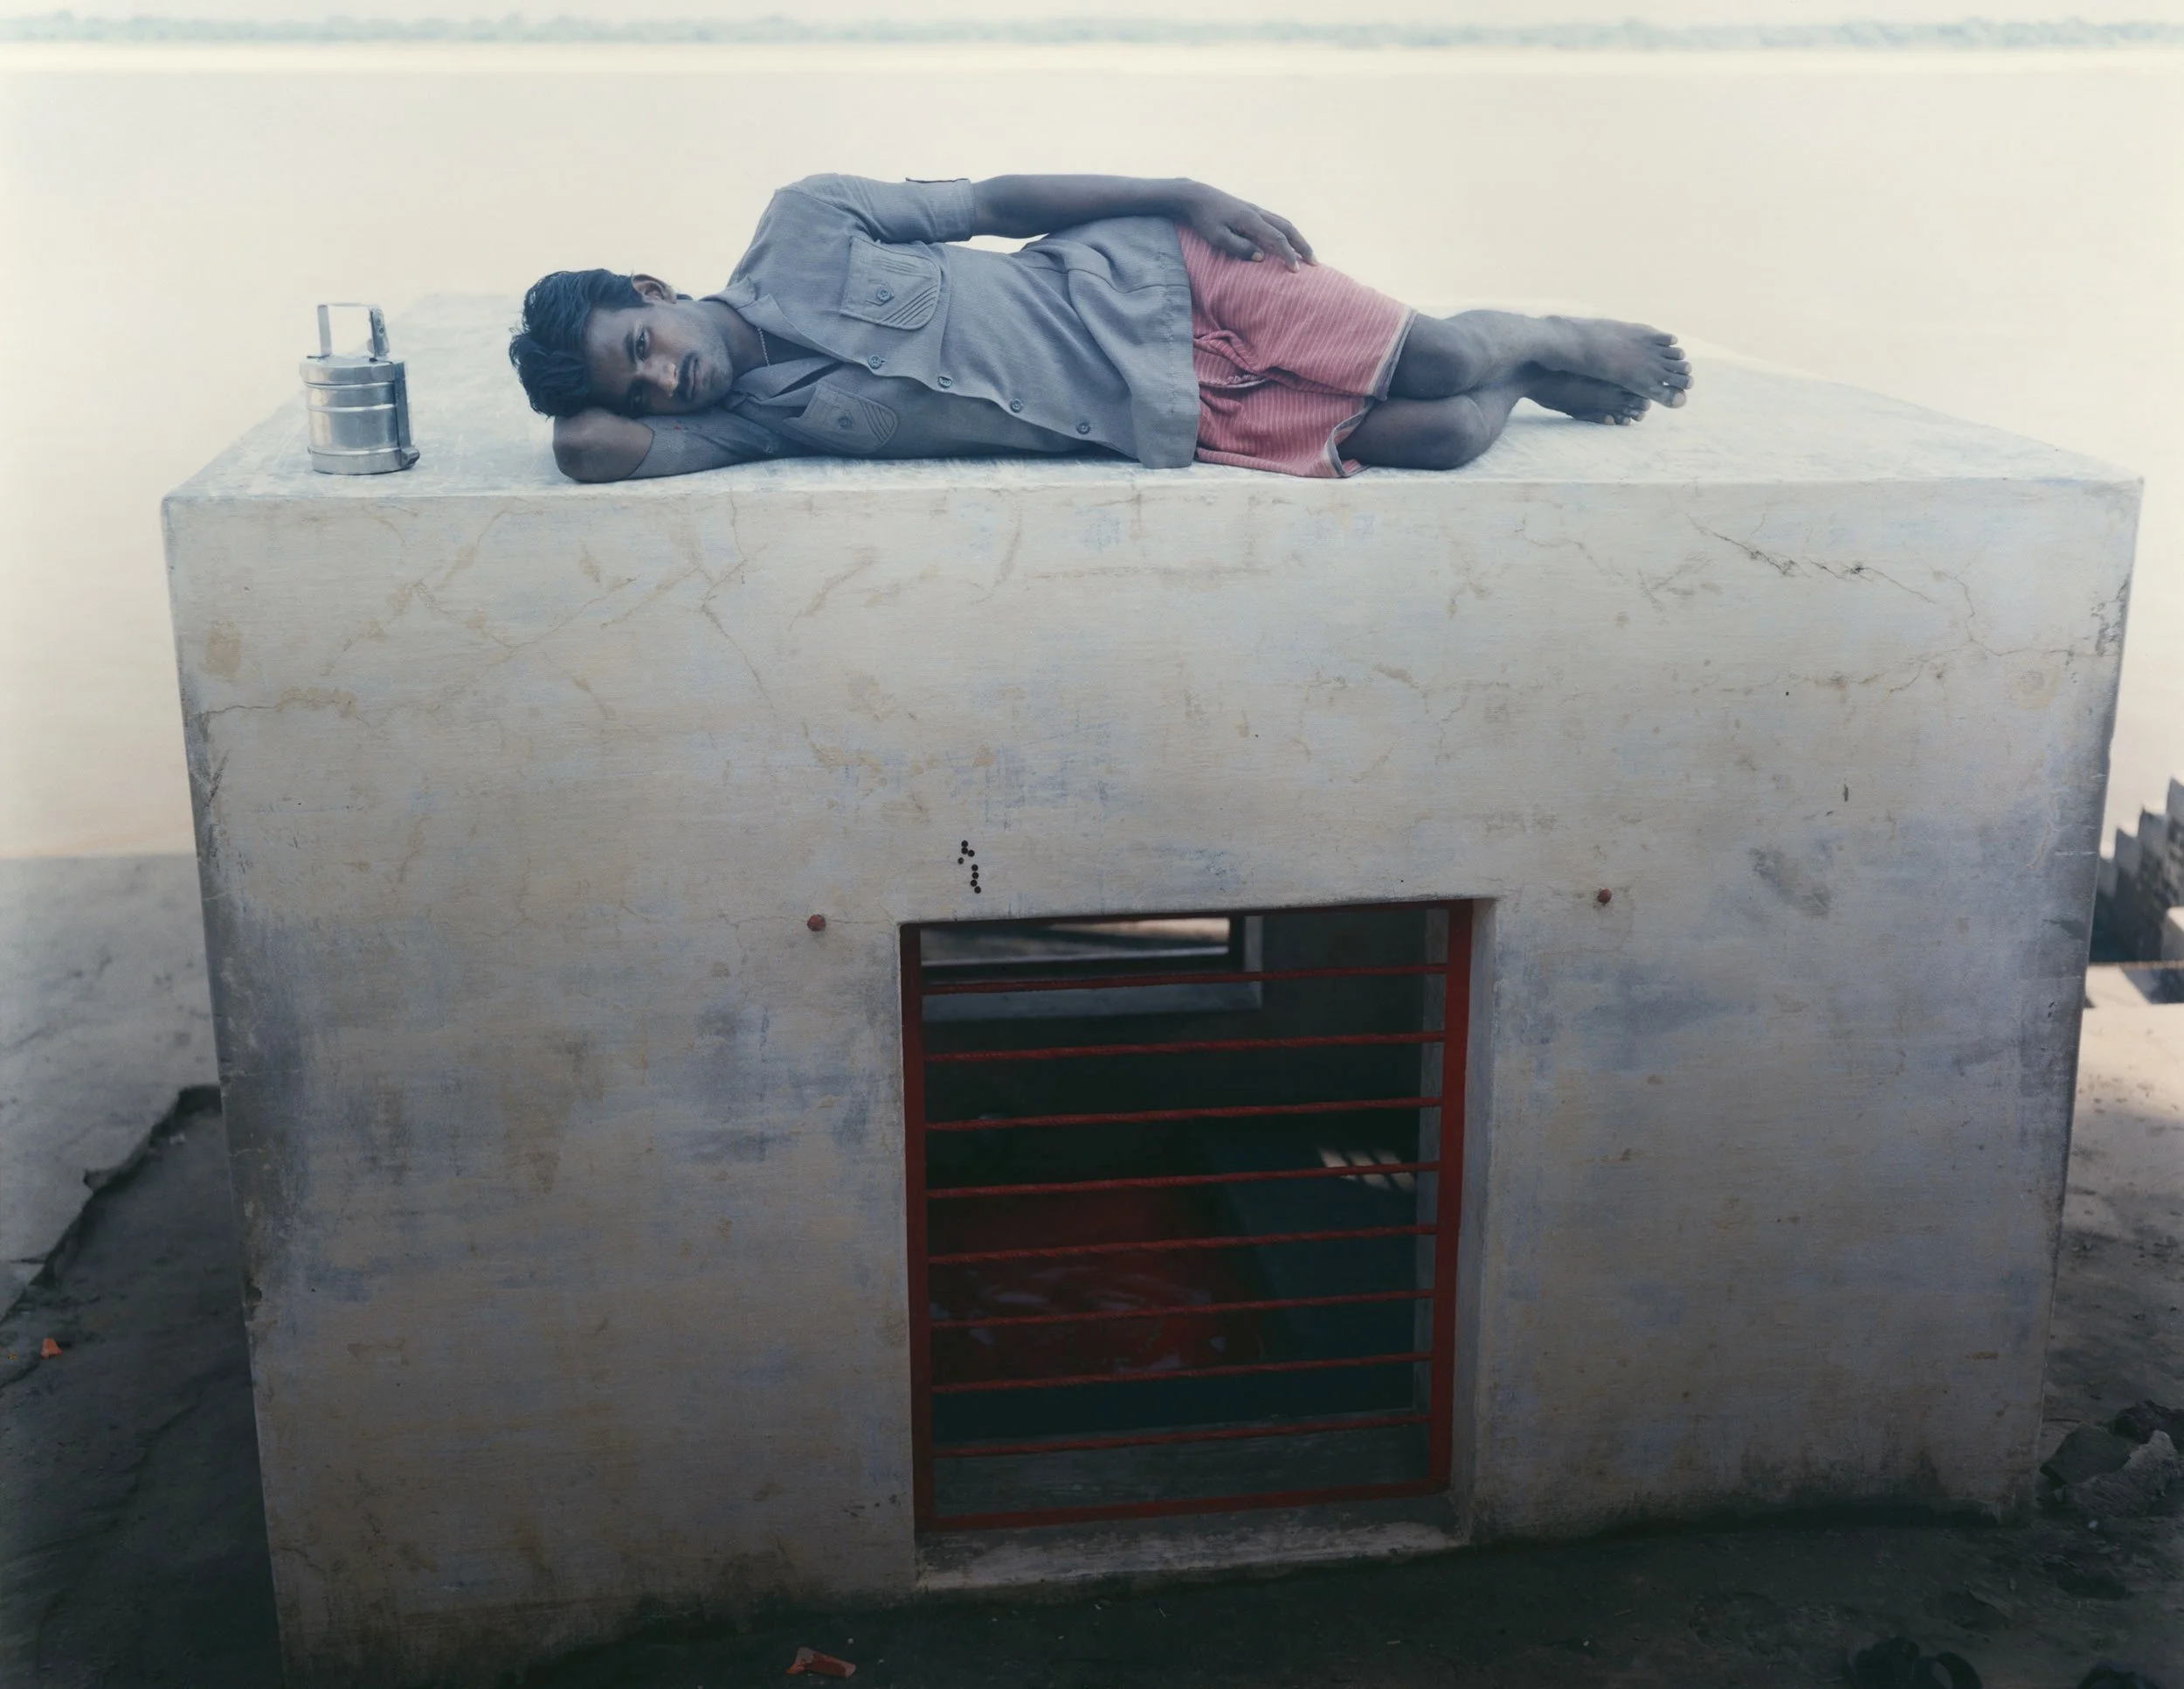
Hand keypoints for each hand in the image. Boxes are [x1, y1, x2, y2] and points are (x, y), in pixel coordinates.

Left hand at [1182, 184, 1314, 269]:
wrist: (1197, 196)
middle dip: (1303, 246)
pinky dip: (1288, 232)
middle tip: (1315, 263)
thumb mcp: (1217, 238)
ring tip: (1307, 254)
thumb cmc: (1204, 220)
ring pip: (1285, 223)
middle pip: (1288, 228)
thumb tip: (1261, 257)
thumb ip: (1239, 247)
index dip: (1288, 255)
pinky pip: (1277, 221)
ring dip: (1298, 238)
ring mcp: (1256, 210)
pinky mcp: (1252, 210)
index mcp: (1251, 220)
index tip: (1296, 271)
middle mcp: (1258, 212)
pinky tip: (1289, 241)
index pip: (1277, 238)